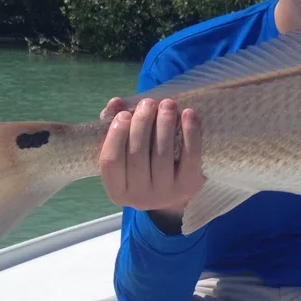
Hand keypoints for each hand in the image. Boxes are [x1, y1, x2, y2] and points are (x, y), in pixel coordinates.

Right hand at [98, 97, 205, 225]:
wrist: (178, 186)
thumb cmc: (146, 164)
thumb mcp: (127, 149)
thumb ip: (116, 126)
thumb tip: (115, 103)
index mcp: (117, 191)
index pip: (110, 161)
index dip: (116, 135)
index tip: (124, 114)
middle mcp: (139, 198)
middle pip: (137, 155)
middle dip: (142, 123)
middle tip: (148, 102)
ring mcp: (165, 194)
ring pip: (162, 155)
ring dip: (165, 124)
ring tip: (168, 104)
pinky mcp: (189, 186)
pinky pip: (190, 157)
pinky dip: (190, 132)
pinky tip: (189, 114)